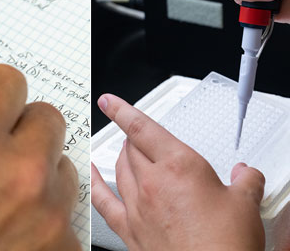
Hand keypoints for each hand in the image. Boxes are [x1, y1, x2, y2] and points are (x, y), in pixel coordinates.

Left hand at [92, 94, 264, 250]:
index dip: (122, 110)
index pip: (143, 128)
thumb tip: (247, 173)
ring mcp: (137, 205)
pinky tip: (91, 173)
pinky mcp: (129, 227)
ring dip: (123, 156)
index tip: (109, 101)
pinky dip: (94, 182)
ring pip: (120, 168)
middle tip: (141, 138)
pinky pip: (102, 199)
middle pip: (132, 148)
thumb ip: (245, 181)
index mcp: (179, 166)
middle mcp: (153, 182)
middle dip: (135, 139)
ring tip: (128, 152)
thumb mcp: (245, 204)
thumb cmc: (225, 243)